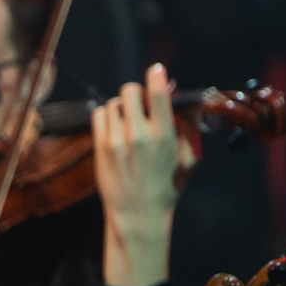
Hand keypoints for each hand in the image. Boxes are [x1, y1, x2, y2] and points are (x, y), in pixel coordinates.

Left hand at [93, 63, 193, 285]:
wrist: (137, 216)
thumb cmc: (166, 188)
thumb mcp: (187, 159)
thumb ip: (187, 129)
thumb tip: (186, 103)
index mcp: (164, 136)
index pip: (158, 94)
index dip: (156, 76)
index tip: (156, 70)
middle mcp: (139, 135)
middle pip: (131, 91)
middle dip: (137, 94)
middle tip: (141, 104)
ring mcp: (116, 141)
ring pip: (113, 103)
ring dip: (121, 107)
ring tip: (128, 122)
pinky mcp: (100, 147)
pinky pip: (99, 115)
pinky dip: (106, 116)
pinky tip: (114, 127)